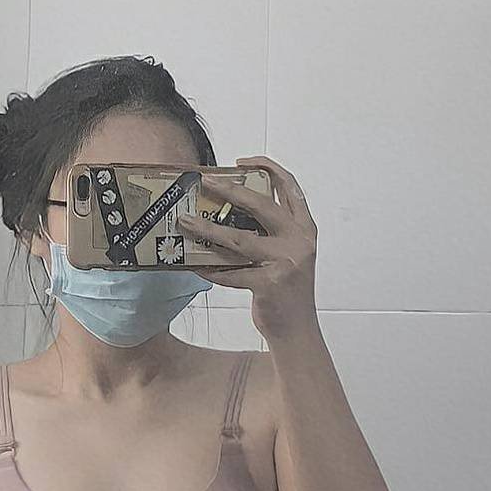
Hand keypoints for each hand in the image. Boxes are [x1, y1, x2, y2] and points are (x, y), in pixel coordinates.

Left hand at [176, 155, 317, 339]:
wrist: (297, 330)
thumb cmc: (287, 292)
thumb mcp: (290, 255)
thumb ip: (272, 233)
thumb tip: (233, 213)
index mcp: (305, 230)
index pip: (290, 188)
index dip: (269, 168)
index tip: (243, 160)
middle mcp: (299, 241)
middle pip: (262, 205)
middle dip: (230, 189)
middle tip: (205, 181)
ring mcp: (285, 262)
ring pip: (239, 238)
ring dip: (207, 228)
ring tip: (185, 220)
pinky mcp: (268, 284)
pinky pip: (230, 272)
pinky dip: (209, 268)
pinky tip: (193, 263)